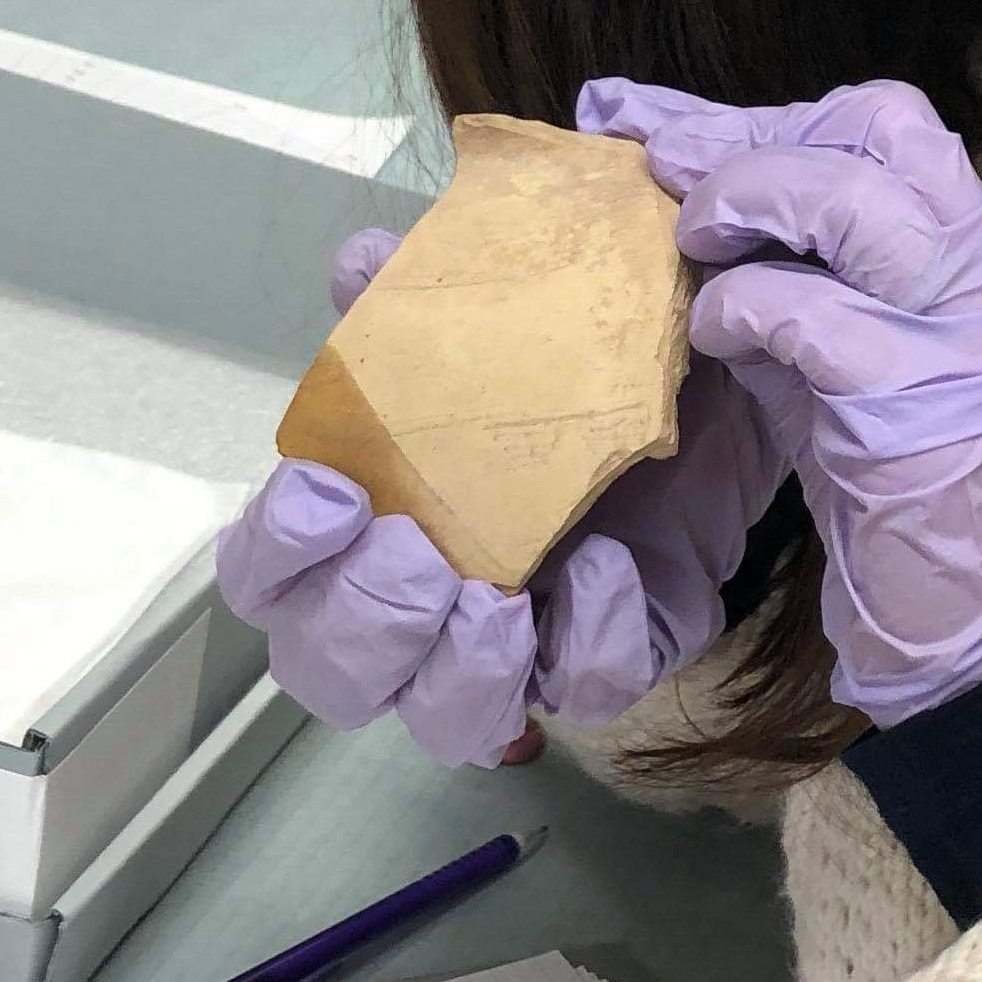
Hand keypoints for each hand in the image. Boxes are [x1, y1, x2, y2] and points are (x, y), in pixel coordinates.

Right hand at [215, 226, 783, 764]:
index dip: (276, 554)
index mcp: (368, 525)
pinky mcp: (613, 649)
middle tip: (416, 552)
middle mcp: (426, 605)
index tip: (326, 491)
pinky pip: (581, 687)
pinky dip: (584, 636)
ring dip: (454, 668)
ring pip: (445, 720)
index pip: (268, 581)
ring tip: (491, 597)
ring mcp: (518, 644)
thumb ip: (415, 295)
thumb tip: (362, 262)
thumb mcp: (497, 311)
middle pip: (332, 674)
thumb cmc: (572, 359)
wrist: (713, 376)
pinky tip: (606, 564)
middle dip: (362, 622)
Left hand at [575, 76, 981, 727]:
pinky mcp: (914, 400)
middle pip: (883, 126)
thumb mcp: (855, 355)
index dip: (775, 114)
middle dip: (754, 137)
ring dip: (744, 202)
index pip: (894, 128)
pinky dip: (735, 310)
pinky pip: (801, 313)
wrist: (972, 630)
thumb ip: (795, 270)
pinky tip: (713, 339)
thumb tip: (680, 178)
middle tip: (668, 169)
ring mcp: (970, 333)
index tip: (675, 125)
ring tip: (691, 245)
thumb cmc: (904, 494)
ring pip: (848, 198)